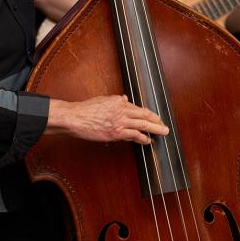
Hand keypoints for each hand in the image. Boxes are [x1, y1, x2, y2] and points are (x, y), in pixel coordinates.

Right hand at [46, 95, 168, 144]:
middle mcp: (121, 110)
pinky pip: (134, 135)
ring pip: (142, 125)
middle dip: (156, 120)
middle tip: (164, 125)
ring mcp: (120, 122)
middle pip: (144, 115)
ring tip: (163, 132)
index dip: (147, 113)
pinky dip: (142, 138)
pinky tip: (147, 141)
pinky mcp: (116, 133)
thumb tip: (125, 99)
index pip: (137, 108)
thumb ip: (115, 100)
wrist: (75, 118)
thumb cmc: (85, 109)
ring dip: (155, 129)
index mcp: (118, 101)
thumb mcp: (101, 100)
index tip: (153, 117)